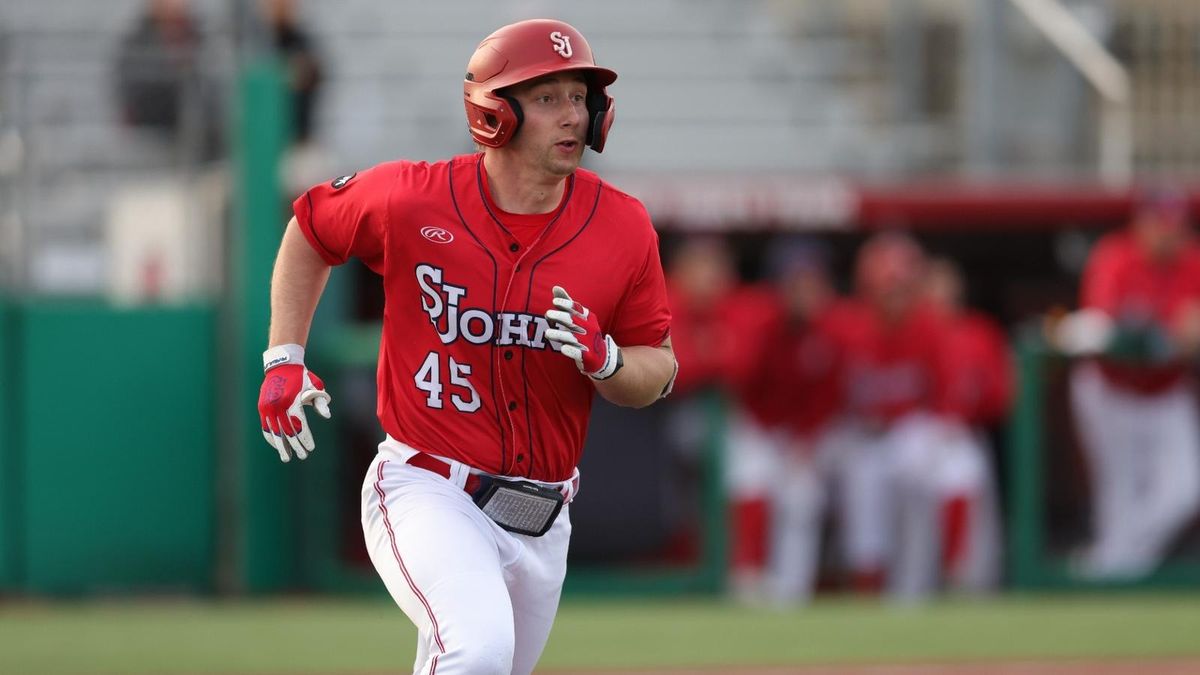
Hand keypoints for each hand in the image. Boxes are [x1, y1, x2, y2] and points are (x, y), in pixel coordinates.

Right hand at [258, 344, 331, 461]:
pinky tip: (277, 445)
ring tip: (287, 457)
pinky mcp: (262, 408)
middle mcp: (278, 406)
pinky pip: (265, 426)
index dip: (305, 439)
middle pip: (287, 432)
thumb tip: (327, 416)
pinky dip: (271, 437)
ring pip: (274, 432)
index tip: (310, 448)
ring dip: (281, 446)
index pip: (299, 426)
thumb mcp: (315, 386)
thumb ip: (320, 402)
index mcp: (292, 401)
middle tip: (302, 456)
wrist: (282, 365)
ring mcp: (268, 407)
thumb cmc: (302, 377)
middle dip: (295, 446)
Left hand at [544, 285, 622, 379]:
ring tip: (547, 333)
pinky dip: (571, 350)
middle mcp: (589, 328)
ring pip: (572, 337)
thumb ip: (567, 303)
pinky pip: (578, 353)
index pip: (577, 309)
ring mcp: (588, 343)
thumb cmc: (584, 332)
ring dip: (560, 334)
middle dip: (561, 317)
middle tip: (547, 313)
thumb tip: (555, 287)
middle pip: (573, 321)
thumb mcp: (579, 317)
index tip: (554, 301)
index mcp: (587, 317)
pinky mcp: (587, 356)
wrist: (600, 355)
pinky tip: (562, 348)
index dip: (566, 304)